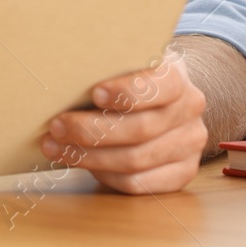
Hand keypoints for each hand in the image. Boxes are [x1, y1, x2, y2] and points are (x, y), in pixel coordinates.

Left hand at [39, 50, 207, 193]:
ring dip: (89, 156)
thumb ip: (104, 67)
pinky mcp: (181, 172)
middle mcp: (189, 111)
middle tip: (56, 127)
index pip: (160, 86)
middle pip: (140, 129)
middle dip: (91, 130)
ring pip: (135, 160)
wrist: (159, 99)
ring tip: (55, 147)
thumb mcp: (121, 63)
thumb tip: (61, 78)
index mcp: (177, 77)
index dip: (128, 93)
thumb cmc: (127, 78)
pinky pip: (138, 183)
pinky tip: (81, 163)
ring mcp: (189, 145)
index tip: (94, 93)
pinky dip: (104, 175)